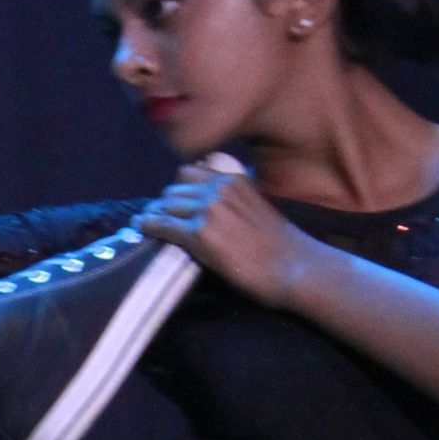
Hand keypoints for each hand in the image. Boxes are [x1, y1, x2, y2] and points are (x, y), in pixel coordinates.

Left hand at [133, 162, 311, 307]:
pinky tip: (141, 229)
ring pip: (165, 204)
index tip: (175, 202)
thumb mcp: (258, 205)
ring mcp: (208, 209)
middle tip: (161, 218)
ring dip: (156, 214)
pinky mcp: (200, 235)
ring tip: (148, 224)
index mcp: (234, 178)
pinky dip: (148, 226)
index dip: (180, 189)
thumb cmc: (282, 245)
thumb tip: (207, 197)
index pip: (191, 172)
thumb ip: (234, 196)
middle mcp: (219, 187)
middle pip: (174, 188)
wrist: (297, 268)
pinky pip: (162, 225)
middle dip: (167, 204)